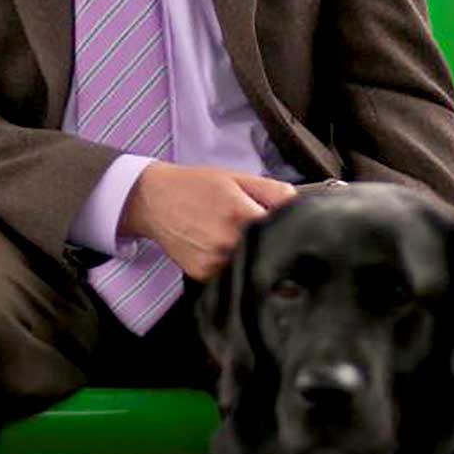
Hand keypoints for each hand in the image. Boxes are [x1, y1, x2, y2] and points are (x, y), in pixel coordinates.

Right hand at [119, 163, 296, 280]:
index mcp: (241, 215)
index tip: (287, 228)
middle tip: (262, 232)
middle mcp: (228, 243)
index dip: (288, 230)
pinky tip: (224, 249)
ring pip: (250, 266)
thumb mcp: (238, 178)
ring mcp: (214, 262)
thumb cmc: (197, 185)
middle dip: (270, 243)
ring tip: (239, 238)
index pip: (282, 231)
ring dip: (252, 257)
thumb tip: (300, 208)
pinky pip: (230, 275)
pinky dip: (233, 265)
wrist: (154, 199)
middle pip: (267, 251)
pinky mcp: (202, 275)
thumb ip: (274, 192)